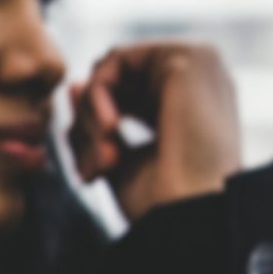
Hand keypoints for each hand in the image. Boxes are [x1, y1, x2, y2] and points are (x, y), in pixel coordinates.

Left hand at [69, 41, 241, 222]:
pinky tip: (110, 129)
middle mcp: (197, 81)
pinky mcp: (188, 59)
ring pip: (109, 69)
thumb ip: (95, 121)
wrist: (191, 214)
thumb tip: (74, 84)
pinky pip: (115, 60)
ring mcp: (198, 66)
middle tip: (90, 170)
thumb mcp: (116, 160)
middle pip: (113, 81)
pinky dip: (97, 95)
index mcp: (189, 105)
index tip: (88, 172)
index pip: (122, 97)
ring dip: (89, 114)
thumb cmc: (160, 201)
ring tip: (103, 157)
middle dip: (87, 124)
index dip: (92, 130)